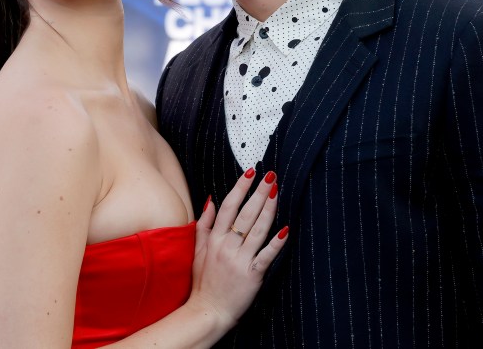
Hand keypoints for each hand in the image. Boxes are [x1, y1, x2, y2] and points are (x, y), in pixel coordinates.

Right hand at [187, 168, 287, 330]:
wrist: (207, 310)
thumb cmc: (203, 281)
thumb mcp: (197, 250)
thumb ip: (204, 224)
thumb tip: (210, 199)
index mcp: (214, 238)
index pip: (228, 206)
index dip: (240, 187)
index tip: (250, 172)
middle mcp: (226, 246)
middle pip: (245, 214)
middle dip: (258, 192)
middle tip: (270, 176)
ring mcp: (239, 260)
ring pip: (257, 230)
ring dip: (268, 209)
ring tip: (276, 192)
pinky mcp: (252, 274)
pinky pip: (266, 256)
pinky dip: (276, 243)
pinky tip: (285, 230)